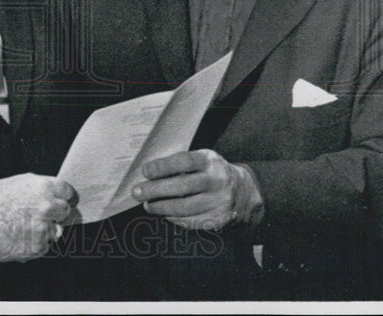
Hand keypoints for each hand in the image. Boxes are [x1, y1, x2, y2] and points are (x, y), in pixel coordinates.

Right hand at [0, 173, 76, 262]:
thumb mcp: (15, 184)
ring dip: (45, 231)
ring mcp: (44, 228)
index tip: (62, 201)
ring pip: (56, 231)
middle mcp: (47, 206)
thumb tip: (50, 196)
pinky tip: (18, 238)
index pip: (68, 191)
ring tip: (21, 228)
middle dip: (56, 214)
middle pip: (66, 211)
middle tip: (40, 217)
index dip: (64, 197)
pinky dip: (35, 245)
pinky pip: (44, 246)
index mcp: (43, 186)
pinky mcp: (37, 247)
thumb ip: (36, 189)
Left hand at [131, 149, 263, 230]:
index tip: (145, 171)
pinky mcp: (219, 221)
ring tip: (147, 205)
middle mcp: (218, 181)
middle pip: (183, 187)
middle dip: (156, 190)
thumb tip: (149, 174)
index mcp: (211, 161)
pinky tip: (164, 214)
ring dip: (161, 207)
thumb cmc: (212, 174)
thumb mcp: (203, 161)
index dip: (163, 167)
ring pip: (184, 208)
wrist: (245, 195)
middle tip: (137, 192)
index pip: (185, 162)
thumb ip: (181, 165)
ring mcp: (220, 203)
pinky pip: (191, 221)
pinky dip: (174, 218)